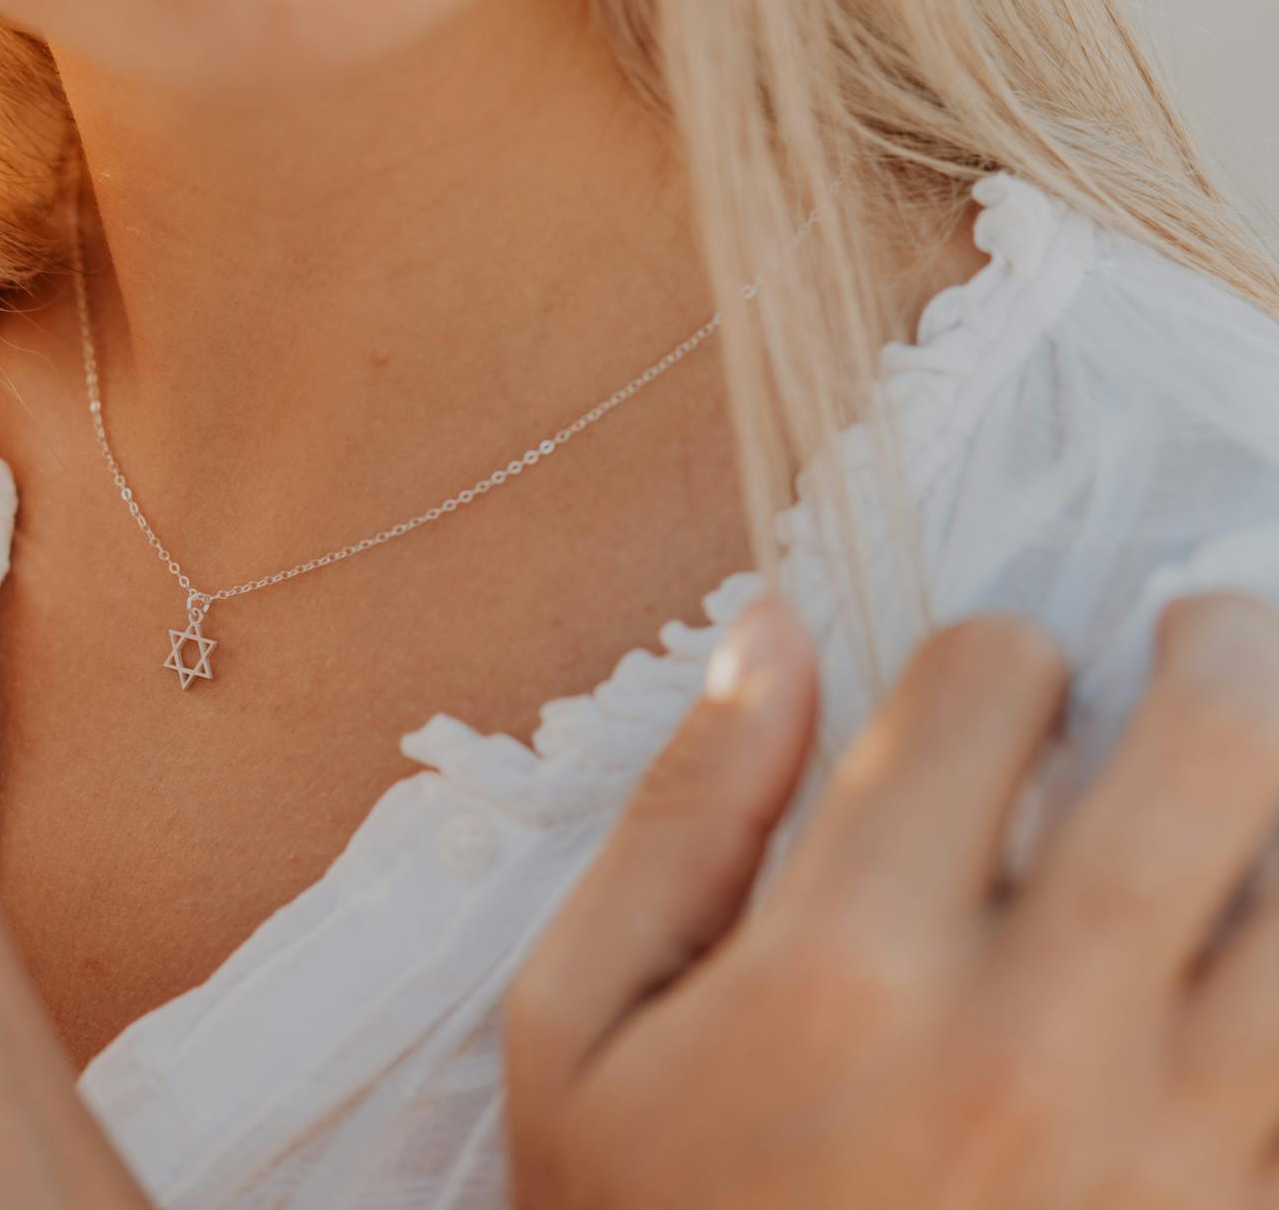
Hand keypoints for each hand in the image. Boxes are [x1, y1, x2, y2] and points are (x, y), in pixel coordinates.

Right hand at [507, 594, 1278, 1208]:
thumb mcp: (579, 1028)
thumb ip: (680, 817)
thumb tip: (770, 633)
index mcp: (843, 970)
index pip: (980, 695)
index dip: (983, 652)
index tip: (976, 685)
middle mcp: (1031, 1045)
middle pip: (1210, 759)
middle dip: (1215, 649)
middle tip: (1198, 631)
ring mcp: (1164, 1156)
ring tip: (1259, 770)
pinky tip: (1246, 942)